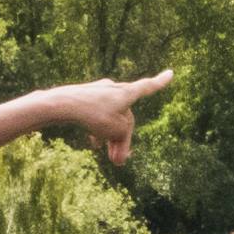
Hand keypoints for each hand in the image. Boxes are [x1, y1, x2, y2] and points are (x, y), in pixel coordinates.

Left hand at [53, 68, 175, 161]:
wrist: (62, 105)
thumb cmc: (94, 115)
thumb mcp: (117, 130)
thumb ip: (123, 142)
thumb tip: (119, 155)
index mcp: (127, 92)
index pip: (147, 87)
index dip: (160, 82)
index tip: (170, 72)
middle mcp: (114, 89)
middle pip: (125, 116)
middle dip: (123, 138)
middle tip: (119, 161)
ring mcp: (98, 92)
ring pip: (110, 118)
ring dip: (111, 138)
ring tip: (109, 157)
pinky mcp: (84, 99)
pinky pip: (97, 116)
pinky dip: (98, 130)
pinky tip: (94, 144)